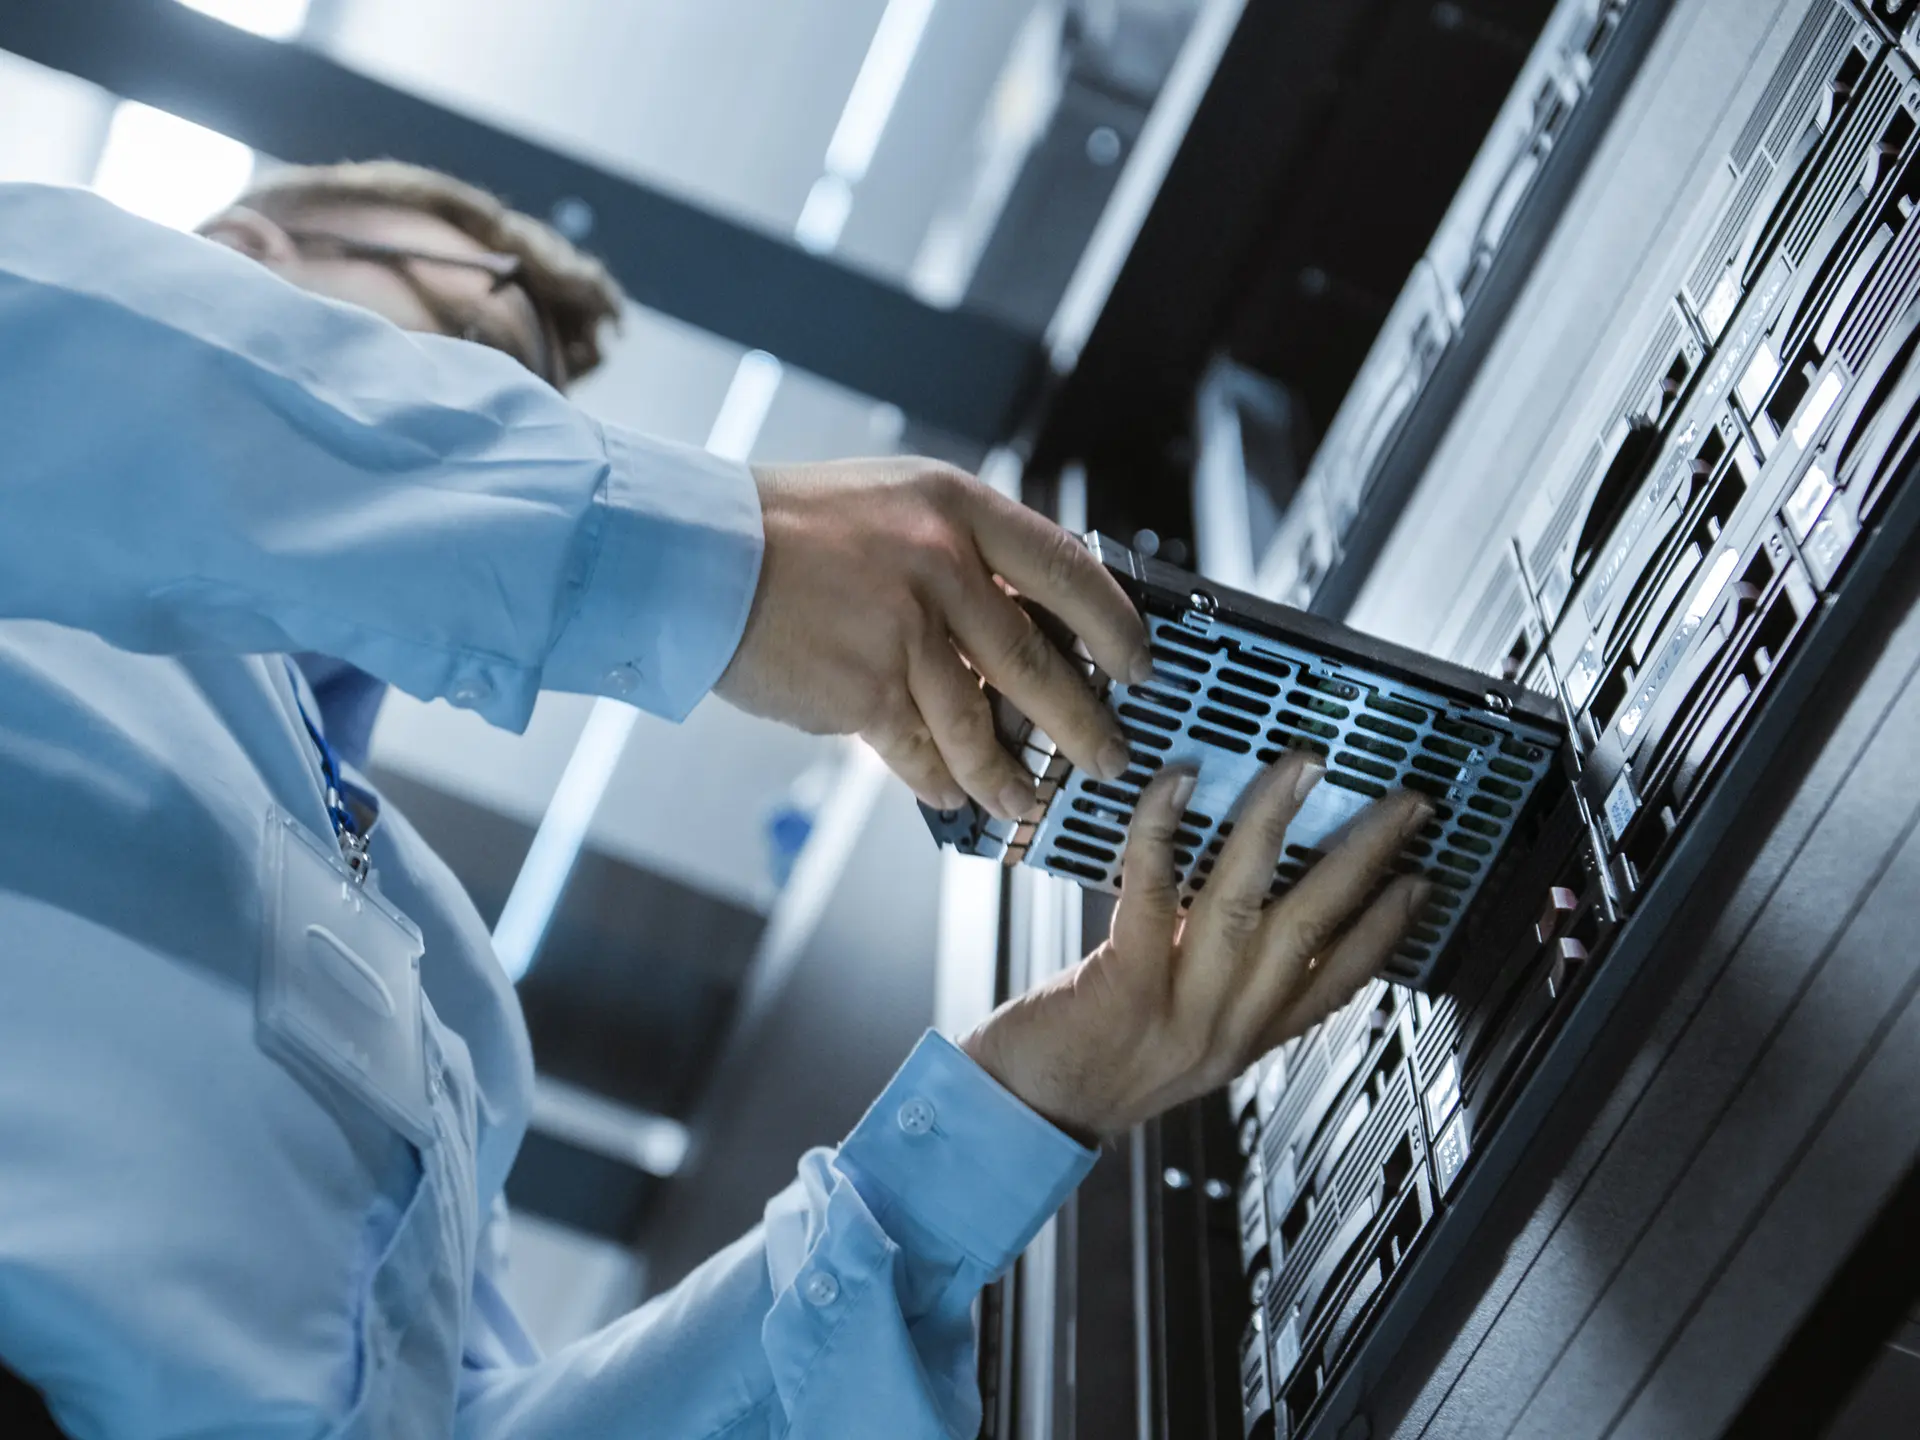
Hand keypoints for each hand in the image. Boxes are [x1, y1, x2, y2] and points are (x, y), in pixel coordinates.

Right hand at [716, 458, 1152, 820]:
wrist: (694, 553)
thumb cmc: (786, 526)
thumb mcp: (892, 503)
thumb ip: (958, 551)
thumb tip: (1020, 617)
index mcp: (956, 509)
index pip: (1066, 568)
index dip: (1114, 624)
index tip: (1140, 664)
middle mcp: (941, 565)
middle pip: (1038, 661)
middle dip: (1084, 723)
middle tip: (1108, 757)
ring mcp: (904, 630)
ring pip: (981, 724)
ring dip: (1009, 774)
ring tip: (1028, 799)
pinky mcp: (863, 689)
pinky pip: (920, 751)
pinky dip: (940, 780)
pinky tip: (952, 795)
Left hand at [960, 754, 1431, 1141]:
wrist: (1020, 1116)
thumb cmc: (1088, 1063)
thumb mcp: (1180, 1036)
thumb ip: (1219, 982)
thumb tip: (1247, 902)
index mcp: (1246, 1037)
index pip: (1338, 982)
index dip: (1387, 930)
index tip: (1423, 881)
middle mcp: (1226, 1027)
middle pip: (1313, 928)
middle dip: (1365, 857)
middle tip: (1403, 804)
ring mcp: (1180, 1009)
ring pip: (1246, 902)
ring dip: (1276, 825)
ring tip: (1305, 770)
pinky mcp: (1124, 987)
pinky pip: (1154, 893)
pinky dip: (1164, 832)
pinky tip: (1177, 784)